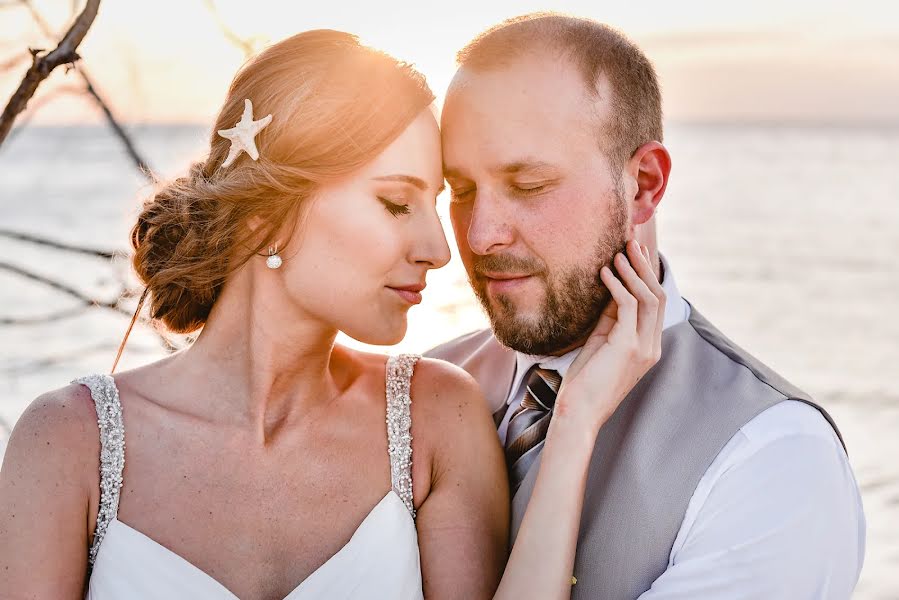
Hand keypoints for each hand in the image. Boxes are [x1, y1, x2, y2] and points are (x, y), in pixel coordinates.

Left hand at [554, 240, 665, 435]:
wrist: (578, 412)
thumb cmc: (584, 381)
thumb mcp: (601, 342)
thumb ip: (611, 318)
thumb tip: (611, 287)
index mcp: (648, 347)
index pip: (656, 303)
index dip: (646, 275)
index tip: (634, 253)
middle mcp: (651, 346)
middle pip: (658, 295)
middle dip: (644, 266)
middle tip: (631, 242)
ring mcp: (643, 347)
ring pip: (649, 297)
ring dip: (633, 271)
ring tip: (618, 251)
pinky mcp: (627, 346)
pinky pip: (628, 306)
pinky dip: (617, 285)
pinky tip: (604, 273)